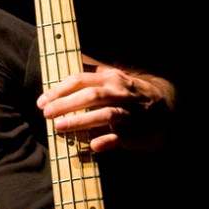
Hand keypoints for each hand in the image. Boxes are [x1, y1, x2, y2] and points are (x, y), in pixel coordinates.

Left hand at [37, 62, 175, 152]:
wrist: (166, 108)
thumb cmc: (130, 94)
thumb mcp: (113, 78)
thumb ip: (91, 73)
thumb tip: (67, 63)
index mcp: (110, 79)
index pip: (81, 81)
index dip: (60, 90)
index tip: (42, 101)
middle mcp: (119, 93)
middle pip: (91, 96)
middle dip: (66, 104)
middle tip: (46, 113)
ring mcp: (128, 113)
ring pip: (104, 115)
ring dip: (81, 121)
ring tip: (60, 127)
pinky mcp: (134, 133)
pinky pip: (119, 137)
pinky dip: (106, 141)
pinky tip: (92, 145)